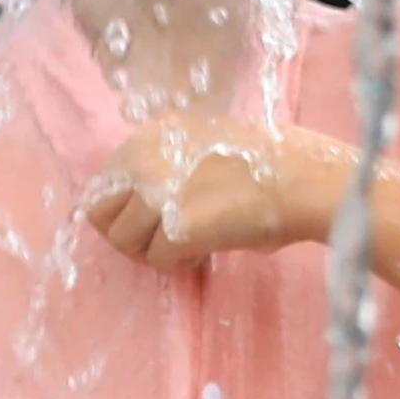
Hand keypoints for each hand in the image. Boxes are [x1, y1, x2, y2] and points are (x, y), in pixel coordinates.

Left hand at [85, 115, 353, 270]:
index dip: (127, 209)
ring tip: (189, 247)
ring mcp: (155, 190)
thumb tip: (148, 210)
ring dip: (153, 251)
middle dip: (127, 233)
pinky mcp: (173, 226)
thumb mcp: (205, 149)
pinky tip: (204, 254)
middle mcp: (144, 156)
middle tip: (163, 241)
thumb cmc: (268, 167)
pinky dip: (178, 264)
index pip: (106, 182)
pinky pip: (156, 260)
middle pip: (99, 212)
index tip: (157, 219)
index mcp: (152, 134)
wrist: (299, 179)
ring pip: (123, 241)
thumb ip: (170, 169)